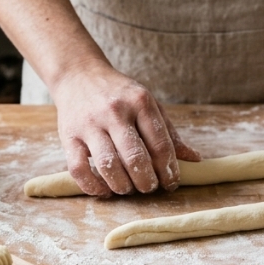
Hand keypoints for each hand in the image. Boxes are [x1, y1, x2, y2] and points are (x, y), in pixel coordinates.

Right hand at [52, 61, 200, 196]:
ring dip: (122, 186)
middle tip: (149, 187)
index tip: (171, 183)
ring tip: (128, 189)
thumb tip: (194, 159)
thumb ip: (168, 133)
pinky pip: (78, 168)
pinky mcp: (68, 136)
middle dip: (146, 181)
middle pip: (135, 157)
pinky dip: (92, 186)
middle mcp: (115, 112)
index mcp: (140, 102)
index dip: (168, 169)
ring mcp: (90, 124)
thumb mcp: (147, 104)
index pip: (160, 143)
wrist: (78, 74)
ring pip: (107, 165)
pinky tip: (104, 190)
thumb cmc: (119, 94)